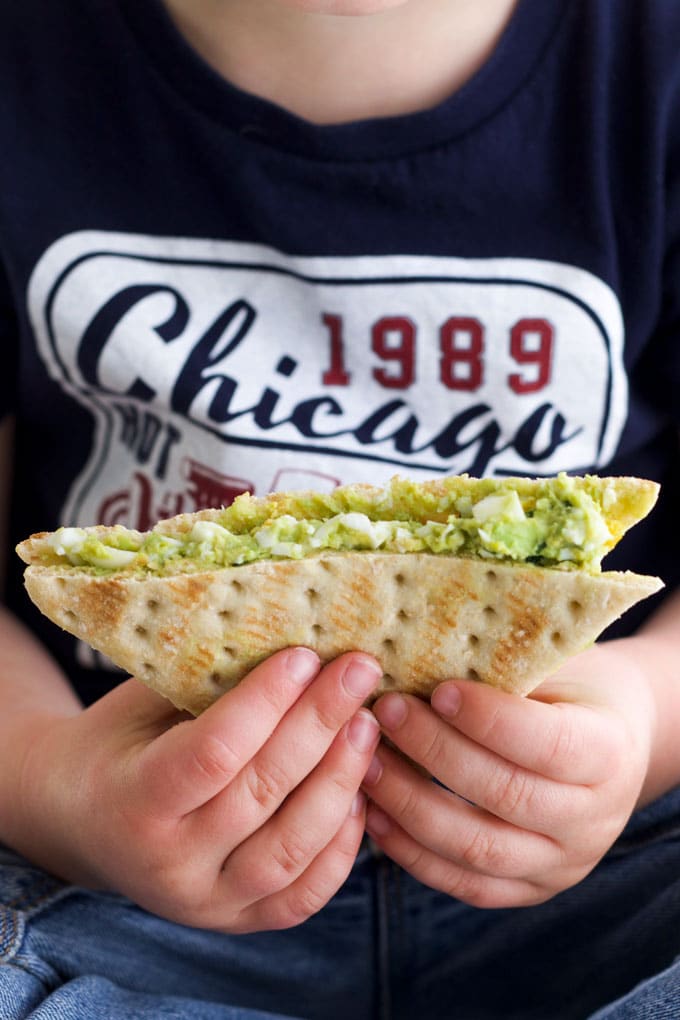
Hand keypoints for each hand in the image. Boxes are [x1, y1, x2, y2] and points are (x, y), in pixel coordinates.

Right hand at [14, 649, 380, 931]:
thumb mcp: (142, 700)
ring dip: (341, 780)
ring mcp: (207, 902)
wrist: (79, 819)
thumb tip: (287, 627)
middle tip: (360, 671)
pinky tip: (360, 790)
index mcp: (134, 802)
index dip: (266, 702)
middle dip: (320, 724)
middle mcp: (169, 865)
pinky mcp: (238, 920)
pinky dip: (342, 843)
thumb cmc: (119, 741)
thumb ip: (204, 678)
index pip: (213, 753)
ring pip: (291, 848)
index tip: (305, 655)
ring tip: (368, 724)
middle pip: (262, 793)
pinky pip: (304, 893)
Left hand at [362, 641, 654, 907]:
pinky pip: (463, 883)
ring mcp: (561, 865)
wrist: (607, 746)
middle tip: (387, 714)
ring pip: (477, 848)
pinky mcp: (527, 890)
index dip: (489, 719)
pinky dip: (411, 851)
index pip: (548, 744)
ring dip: (411, 805)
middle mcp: (592, 820)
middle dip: (435, 753)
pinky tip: (373, 812)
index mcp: (609, 754)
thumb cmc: (566, 691)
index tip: (439, 689)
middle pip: (505, 795)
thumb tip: (426, 651)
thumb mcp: (554, 670)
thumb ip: (506, 671)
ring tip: (367, 762)